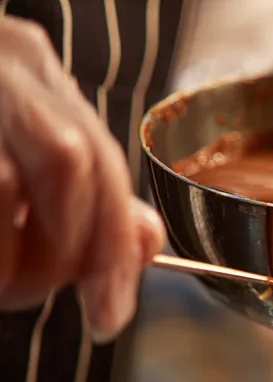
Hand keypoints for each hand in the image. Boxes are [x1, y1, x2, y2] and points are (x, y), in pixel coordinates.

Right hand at [0, 16, 165, 339]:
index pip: (101, 162)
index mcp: (28, 64)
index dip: (113, 248)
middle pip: (69, 163)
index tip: (109, 317)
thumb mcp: (20, 155)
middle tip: (19, 295)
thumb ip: (86, 199)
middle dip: (60, 253)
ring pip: (2, 182)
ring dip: (4, 262)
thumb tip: (148, 245)